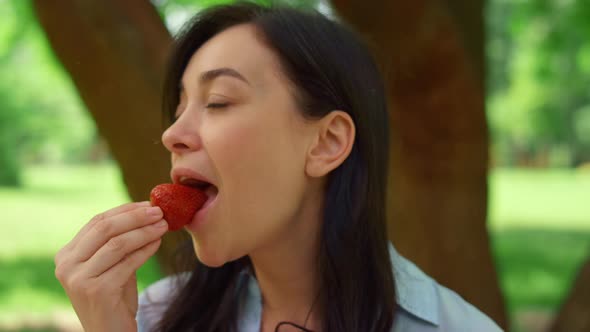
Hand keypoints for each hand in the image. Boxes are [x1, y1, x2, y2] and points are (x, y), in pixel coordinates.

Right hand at [54, 201, 167, 331]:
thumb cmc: (115, 298)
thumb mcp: (113, 264)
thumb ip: (120, 241)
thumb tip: (147, 210)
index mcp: (67, 254)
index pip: (97, 221)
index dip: (125, 210)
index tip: (149, 203)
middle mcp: (67, 265)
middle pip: (105, 228)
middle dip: (136, 216)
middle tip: (159, 211)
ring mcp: (79, 278)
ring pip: (117, 243)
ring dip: (144, 231)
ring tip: (163, 225)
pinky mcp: (96, 290)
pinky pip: (127, 262)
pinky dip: (145, 250)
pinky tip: (158, 243)